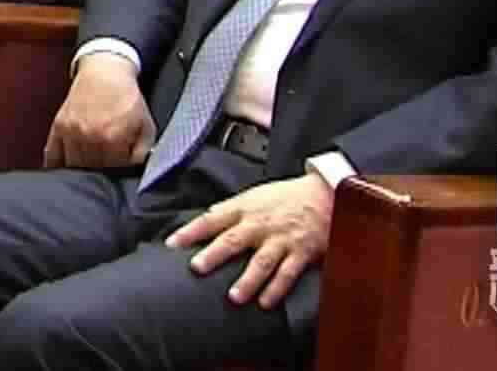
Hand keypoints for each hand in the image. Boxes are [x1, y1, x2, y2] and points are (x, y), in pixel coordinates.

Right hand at [43, 53, 155, 169]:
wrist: (105, 72)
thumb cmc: (126, 98)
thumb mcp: (146, 124)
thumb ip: (142, 151)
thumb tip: (134, 170)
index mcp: (112, 137)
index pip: (113, 170)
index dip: (119, 171)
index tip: (121, 166)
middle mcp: (89, 136)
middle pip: (92, 170)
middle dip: (101, 171)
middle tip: (106, 166)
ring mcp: (71, 131)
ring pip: (73, 166)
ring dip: (81, 170)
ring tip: (90, 167)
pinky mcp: (59, 126)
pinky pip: (52, 154)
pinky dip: (56, 165)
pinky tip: (63, 170)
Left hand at [167, 173, 333, 307]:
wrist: (324, 192)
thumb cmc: (285, 196)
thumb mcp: (253, 195)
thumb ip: (230, 209)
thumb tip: (206, 218)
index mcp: (244, 209)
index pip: (211, 219)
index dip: (190, 231)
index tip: (172, 244)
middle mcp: (259, 224)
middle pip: (233, 240)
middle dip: (214, 255)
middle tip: (197, 268)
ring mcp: (281, 240)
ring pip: (261, 262)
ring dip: (247, 280)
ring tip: (234, 297)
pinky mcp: (301, 252)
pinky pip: (287, 273)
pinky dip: (277, 289)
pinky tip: (266, 302)